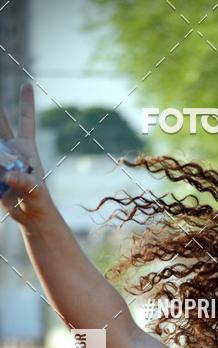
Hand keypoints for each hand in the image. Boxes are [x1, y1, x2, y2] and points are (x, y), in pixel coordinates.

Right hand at [0, 83, 54, 226]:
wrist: (30, 216)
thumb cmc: (39, 201)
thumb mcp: (36, 192)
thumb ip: (25, 183)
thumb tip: (10, 176)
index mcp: (26, 148)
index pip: (26, 121)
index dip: (26, 103)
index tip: (27, 85)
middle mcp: (11, 149)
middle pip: (0, 124)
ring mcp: (0, 159)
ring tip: (0, 154)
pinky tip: (0, 177)